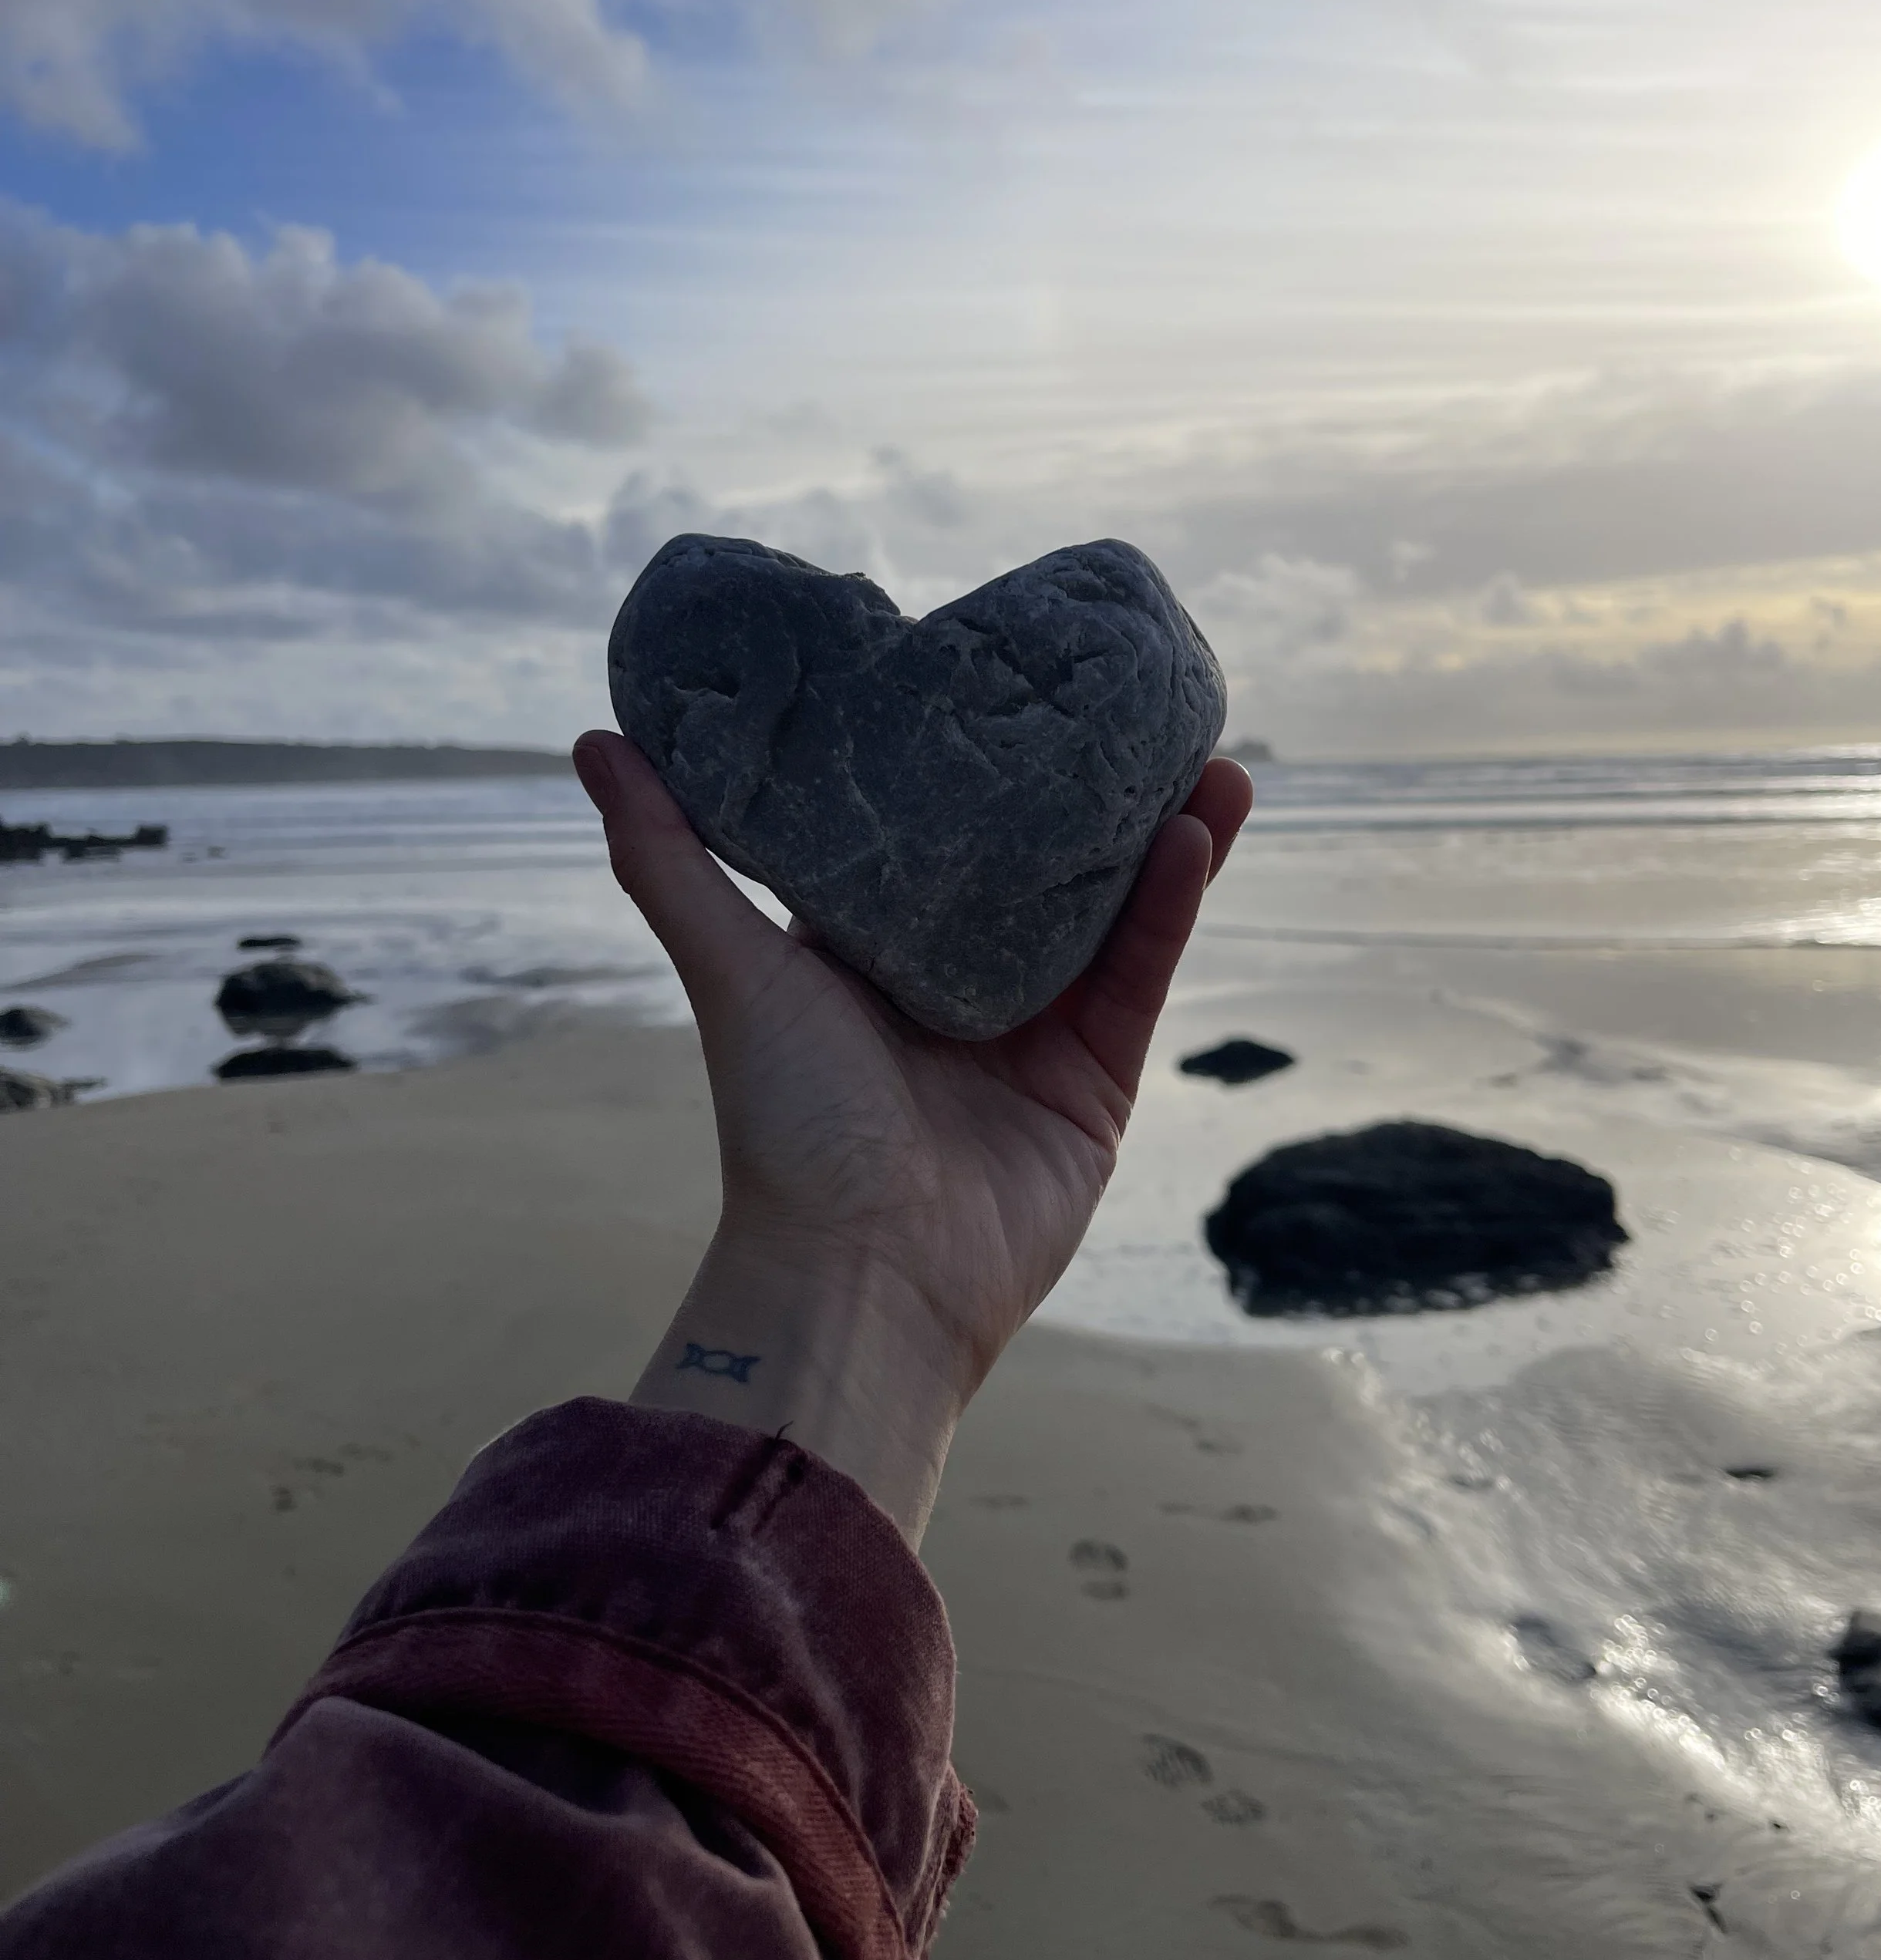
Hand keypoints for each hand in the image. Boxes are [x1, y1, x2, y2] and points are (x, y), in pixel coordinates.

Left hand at [574, 730, 1251, 1535]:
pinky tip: (1192, 830)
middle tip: (1131, 705)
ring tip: (1206, 752)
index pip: (930, 839)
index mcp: (868, 955)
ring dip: (1158, 834)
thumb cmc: (786, 1126)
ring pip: (1109, 912)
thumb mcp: (730, 968)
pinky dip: (1168, 907)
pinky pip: (1140, 978)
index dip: (974, 765)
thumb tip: (594, 741)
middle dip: (1088, 793)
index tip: (1011, 684)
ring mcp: (1032, 1034)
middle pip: (1037, 869)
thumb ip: (668, 858)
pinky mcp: (1094, 1081)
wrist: (865, 1275)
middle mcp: (953, 986)